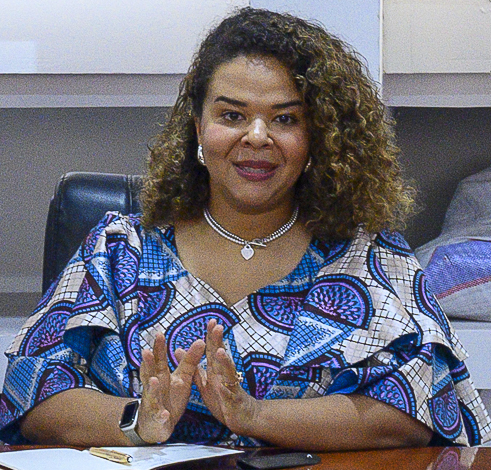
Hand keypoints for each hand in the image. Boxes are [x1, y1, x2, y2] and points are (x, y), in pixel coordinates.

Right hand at [136, 332, 204, 442]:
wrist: (157, 425)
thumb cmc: (169, 397)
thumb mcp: (182, 378)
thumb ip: (189, 361)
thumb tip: (201, 340)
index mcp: (162, 375)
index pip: (159, 359)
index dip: (159, 348)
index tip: (159, 334)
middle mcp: (155, 387)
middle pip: (151, 373)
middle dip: (149, 363)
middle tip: (146, 351)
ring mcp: (155, 402)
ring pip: (152, 394)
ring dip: (153, 388)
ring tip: (154, 380)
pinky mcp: (159, 418)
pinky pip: (160, 417)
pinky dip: (162, 415)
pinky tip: (164, 414)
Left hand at [194, 320, 258, 436]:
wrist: (242, 417)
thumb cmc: (223, 399)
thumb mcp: (205, 383)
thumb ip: (193, 367)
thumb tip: (178, 349)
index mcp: (215, 370)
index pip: (212, 350)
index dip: (210, 336)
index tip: (210, 321)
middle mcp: (224, 375)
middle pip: (221, 356)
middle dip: (218, 342)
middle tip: (218, 326)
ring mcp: (230, 387)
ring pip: (228, 373)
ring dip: (224, 363)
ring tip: (220, 352)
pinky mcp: (232, 402)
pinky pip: (228, 396)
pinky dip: (226, 391)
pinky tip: (224, 386)